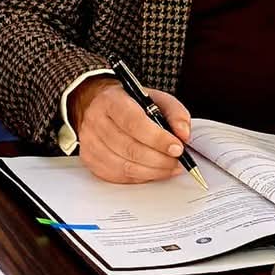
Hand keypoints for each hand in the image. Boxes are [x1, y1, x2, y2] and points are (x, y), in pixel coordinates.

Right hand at [70, 77, 191, 183]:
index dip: (158, 139)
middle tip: (178, 161)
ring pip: (125, 166)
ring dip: (153, 171)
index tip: (177, 147)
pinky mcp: (90, 160)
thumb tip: (183, 134)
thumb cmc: (128, 102)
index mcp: (112, 101)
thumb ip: (174, 112)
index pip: (134, 123)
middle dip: (160, 159)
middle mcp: (96, 121)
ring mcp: (90, 143)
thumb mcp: (154, 98)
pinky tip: (152, 171)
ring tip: (169, 167)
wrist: (96, 104)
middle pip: (130, 148)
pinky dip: (140, 177)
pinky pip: (118, 176)